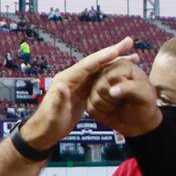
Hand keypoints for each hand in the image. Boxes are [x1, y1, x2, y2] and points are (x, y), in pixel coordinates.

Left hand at [19, 38, 135, 150]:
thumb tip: (62, 86)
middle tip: (129, 42)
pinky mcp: (82, 91)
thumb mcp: (53, 115)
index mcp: (66, 80)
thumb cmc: (48, 125)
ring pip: (99, 68)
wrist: (44, 132)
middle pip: (95, 62)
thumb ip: (58, 101)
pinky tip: (123, 71)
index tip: (118, 50)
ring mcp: (77, 83)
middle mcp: (72, 78)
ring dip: (115, 61)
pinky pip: (99, 78)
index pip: (87, 65)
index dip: (103, 57)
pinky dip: (111, 73)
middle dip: (112, 52)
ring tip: (132, 54)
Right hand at [86, 58, 160, 136]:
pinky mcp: (92, 97)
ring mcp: (98, 84)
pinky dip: (101, 113)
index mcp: (123, 66)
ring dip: (107, 106)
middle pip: (99, 86)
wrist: (139, 123)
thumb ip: (130, 89)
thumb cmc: (145, 106)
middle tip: (122, 100)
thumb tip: (112, 91)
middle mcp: (108, 72)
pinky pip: (90, 107)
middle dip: (111, 98)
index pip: (111, 76)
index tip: (128, 93)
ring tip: (117, 104)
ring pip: (93, 97)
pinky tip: (110, 109)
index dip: (118, 88)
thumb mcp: (145, 95)